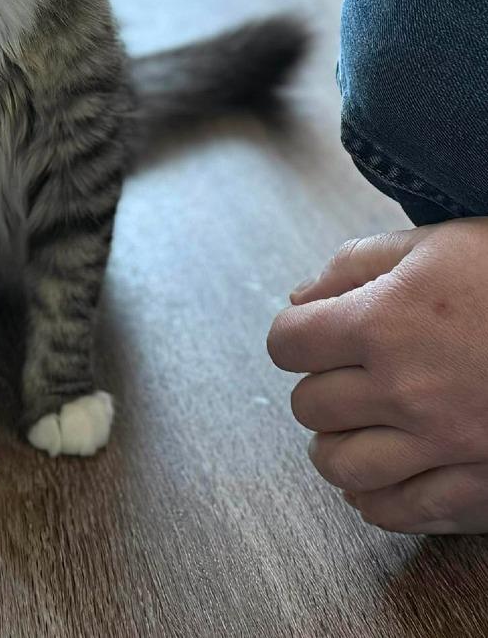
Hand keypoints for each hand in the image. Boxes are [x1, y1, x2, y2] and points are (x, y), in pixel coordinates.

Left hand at [267, 219, 487, 533]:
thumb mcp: (433, 245)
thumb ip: (354, 265)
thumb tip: (300, 299)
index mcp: (381, 323)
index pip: (287, 344)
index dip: (296, 336)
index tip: (313, 335)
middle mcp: (403, 389)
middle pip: (310, 406)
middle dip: (321, 386)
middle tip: (347, 377)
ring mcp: (442, 444)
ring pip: (341, 466)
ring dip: (339, 446)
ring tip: (356, 429)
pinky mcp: (480, 486)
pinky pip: (401, 511)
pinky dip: (380, 497)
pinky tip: (385, 477)